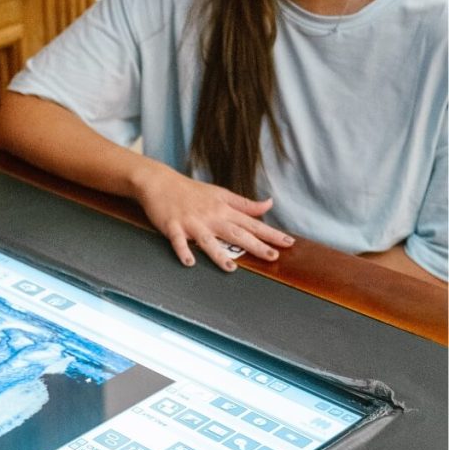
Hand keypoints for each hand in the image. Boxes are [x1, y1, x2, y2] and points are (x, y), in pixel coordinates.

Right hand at [132, 162, 294, 271]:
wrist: (160, 182)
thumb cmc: (190, 190)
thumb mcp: (220, 194)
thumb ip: (244, 203)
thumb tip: (268, 205)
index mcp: (223, 209)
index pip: (251, 223)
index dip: (270, 233)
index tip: (288, 242)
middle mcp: (210, 216)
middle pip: (235, 233)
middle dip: (255, 245)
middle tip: (272, 256)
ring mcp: (191, 222)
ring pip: (208, 240)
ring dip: (218, 254)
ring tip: (231, 268)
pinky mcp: (172, 226)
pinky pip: (178, 241)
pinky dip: (183, 251)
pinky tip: (189, 262)